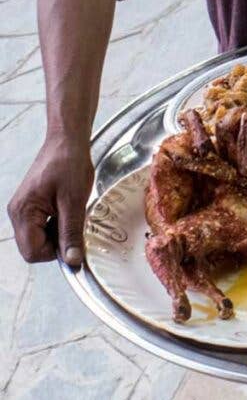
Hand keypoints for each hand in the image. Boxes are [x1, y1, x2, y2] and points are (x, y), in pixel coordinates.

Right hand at [7, 134, 93, 265]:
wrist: (67, 139)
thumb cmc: (69, 162)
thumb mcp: (74, 200)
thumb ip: (71, 232)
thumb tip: (72, 260)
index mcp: (23, 212)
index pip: (32, 252)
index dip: (56, 252)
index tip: (74, 241)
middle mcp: (18, 212)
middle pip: (34, 247)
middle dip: (57, 242)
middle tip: (75, 223)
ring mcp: (24, 209)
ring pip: (39, 238)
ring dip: (58, 232)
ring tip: (71, 212)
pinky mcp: (32, 205)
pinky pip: (42, 226)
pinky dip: (56, 223)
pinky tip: (67, 209)